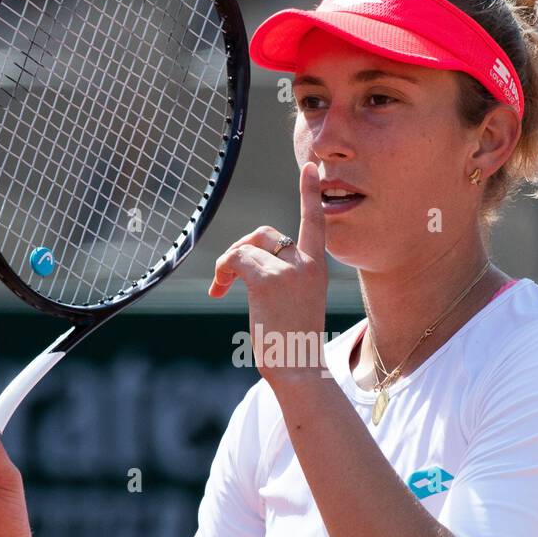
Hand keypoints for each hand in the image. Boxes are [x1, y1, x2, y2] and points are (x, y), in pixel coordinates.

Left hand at [207, 161, 329, 384]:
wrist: (299, 368)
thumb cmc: (292, 343)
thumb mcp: (295, 303)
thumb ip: (283, 277)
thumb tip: (246, 263)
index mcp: (317, 268)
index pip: (315, 223)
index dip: (310, 194)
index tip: (311, 168)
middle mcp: (307, 264)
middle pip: (264, 233)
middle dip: (241, 248)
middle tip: (228, 277)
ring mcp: (289, 270)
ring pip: (247, 247)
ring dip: (228, 264)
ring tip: (222, 289)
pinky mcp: (269, 280)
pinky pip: (236, 260)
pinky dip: (222, 272)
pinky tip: (220, 292)